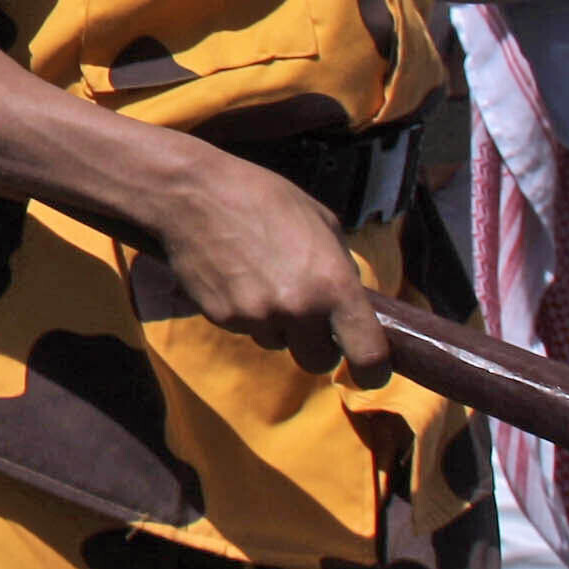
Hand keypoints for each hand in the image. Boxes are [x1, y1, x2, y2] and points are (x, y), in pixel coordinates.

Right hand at [136, 144, 386, 373]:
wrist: (193, 195)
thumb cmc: (263, 198)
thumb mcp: (322, 222)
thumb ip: (341, 267)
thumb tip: (350, 301)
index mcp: (334, 284)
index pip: (368, 354)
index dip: (374, 372)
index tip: (371, 374)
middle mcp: (299, 308)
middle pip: (318, 362)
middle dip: (317, 346)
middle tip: (307, 318)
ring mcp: (258, 317)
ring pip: (278, 343)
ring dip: (277, 324)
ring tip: (261, 278)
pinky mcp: (223, 319)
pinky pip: (245, 329)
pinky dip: (246, 312)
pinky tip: (236, 276)